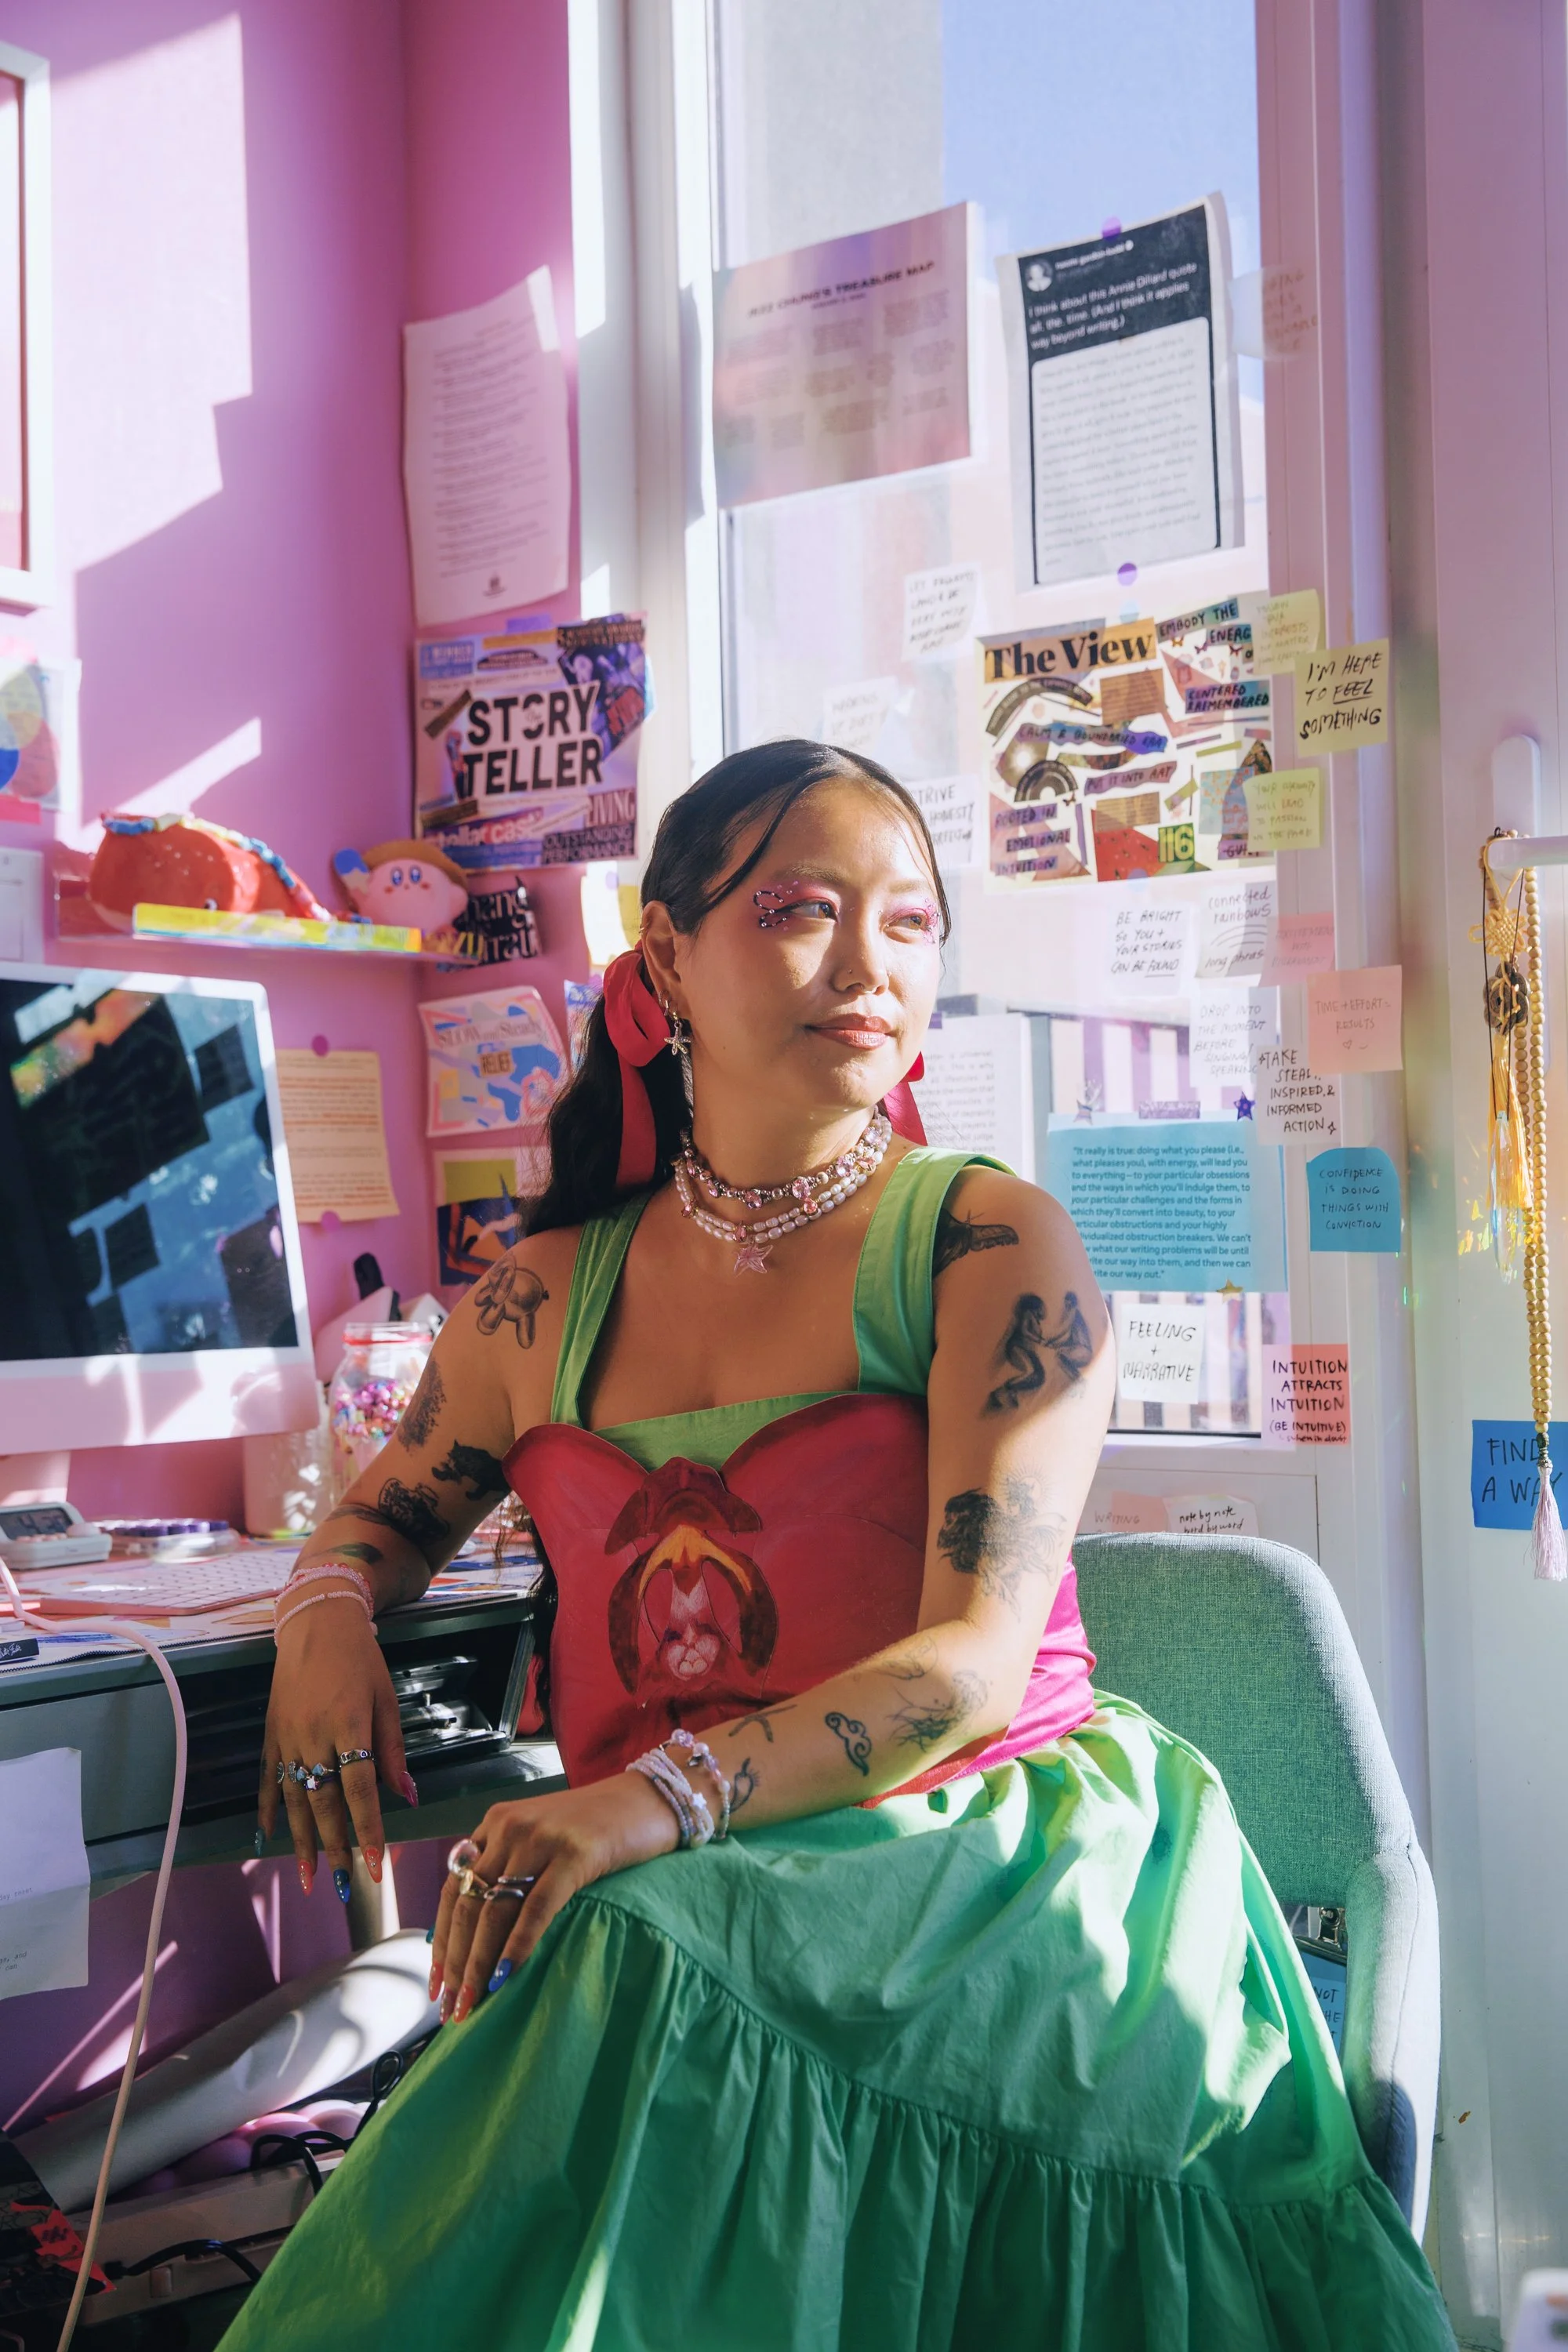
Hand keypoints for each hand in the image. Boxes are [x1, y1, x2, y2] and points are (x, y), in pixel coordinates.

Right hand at [259, 1599, 411, 1898]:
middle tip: (346, 1888)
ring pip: (295, 1801)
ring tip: (310, 1879)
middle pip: (324, 1804)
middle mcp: (313, 1737)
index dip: (369, 1830)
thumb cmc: (361, 1659)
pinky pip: (267, 1780)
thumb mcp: (386, 1699)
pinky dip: (269, 1811)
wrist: (317, 1623)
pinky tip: (270, 1839)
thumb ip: (393, 1750)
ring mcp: (287, 1739)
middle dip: (336, 1849)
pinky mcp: (271, 1735)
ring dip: (302, 1843)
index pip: (360, 1790)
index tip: (376, 1866)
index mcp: (348, 1726)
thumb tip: (409, 1797)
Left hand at [432, 1772, 678, 2021]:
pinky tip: (507, 1976)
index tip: (437, 1981)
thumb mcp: (541, 1838)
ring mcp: (541, 1838)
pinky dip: (518, 1945)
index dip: (442, 1939)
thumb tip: (477, 1933)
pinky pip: (537, 1907)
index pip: (454, 1889)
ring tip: (472, 2002)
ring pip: (495, 1910)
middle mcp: (509, 1827)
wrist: (650, 1797)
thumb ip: (509, 1868)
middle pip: (468, 1904)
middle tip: (450, 2006)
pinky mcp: (576, 1853)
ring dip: (478, 1963)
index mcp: (495, 1824)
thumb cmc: (597, 1827)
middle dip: (455, 1961)